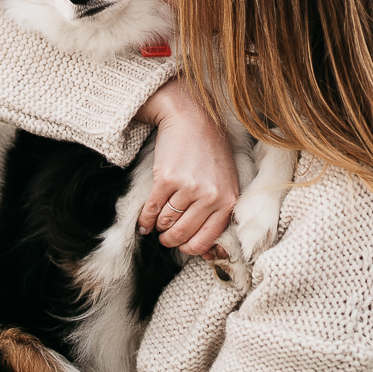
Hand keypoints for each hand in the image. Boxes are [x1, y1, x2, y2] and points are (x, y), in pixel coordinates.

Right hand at [136, 77, 238, 256]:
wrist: (193, 118)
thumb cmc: (210, 151)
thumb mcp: (225, 181)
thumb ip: (219, 212)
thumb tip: (207, 253)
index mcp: (227, 200)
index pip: (206, 239)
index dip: (190, 248)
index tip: (182, 247)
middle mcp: (210, 196)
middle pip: (183, 233)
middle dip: (171, 240)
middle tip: (166, 239)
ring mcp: (188, 187)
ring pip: (167, 222)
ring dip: (159, 227)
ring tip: (157, 225)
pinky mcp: (167, 179)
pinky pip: (153, 209)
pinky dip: (146, 219)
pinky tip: (144, 222)